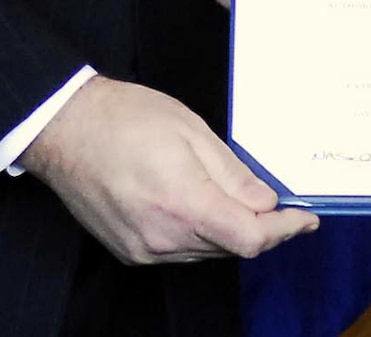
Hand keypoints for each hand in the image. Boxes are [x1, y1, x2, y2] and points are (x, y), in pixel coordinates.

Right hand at [20, 74, 316, 262]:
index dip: (284, 231)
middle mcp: (163, 238)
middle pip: (230, 246)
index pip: (250, 238)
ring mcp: (143, 250)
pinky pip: (179, 250)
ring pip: (206, 250)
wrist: (65, 130)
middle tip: (279, 200)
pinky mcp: (129, 251)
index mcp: (183, 204)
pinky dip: (200, 232)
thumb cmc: (126, 118)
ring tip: (237, 195)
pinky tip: (200, 203)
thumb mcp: (191, 131)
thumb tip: (266, 201)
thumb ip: (232, 173)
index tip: (305, 218)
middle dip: (260, 226)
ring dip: (229, 229)